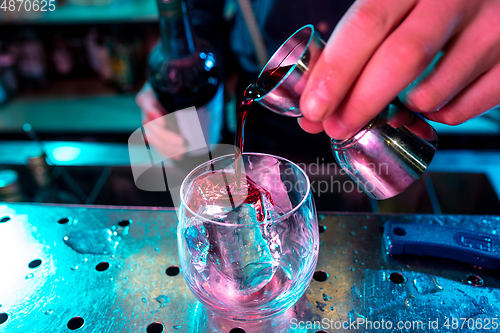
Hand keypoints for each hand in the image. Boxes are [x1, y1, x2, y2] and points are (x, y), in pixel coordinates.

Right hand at [136, 83, 185, 160]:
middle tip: (182, 142)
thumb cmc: (183, 92)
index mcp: (150, 94)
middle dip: (165, 136)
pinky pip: (156, 145)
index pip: (145, 101)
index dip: (152, 112)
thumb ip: (184, 96)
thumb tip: (192, 107)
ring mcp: (147, 122)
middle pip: (149, 124)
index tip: (163, 122)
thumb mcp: (182, 91)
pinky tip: (177, 156)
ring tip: (182, 151)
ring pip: (151, 137)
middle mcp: (146, 109)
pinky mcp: (152, 134)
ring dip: (167, 147)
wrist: (180, 96)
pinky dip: (167, 151)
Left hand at [299, 0, 499, 139]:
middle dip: (360, 103)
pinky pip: (465, 108)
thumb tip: (313, 104)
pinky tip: (428, 103)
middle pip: (402, 59)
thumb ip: (350, 47)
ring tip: (389, 108)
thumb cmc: (426, 5)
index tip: (313, 107)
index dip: (336, 70)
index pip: (368, 24)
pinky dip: (437, 116)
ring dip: (400, 112)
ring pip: (434, 91)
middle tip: (336, 127)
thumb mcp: (390, 6)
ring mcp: (492, 28)